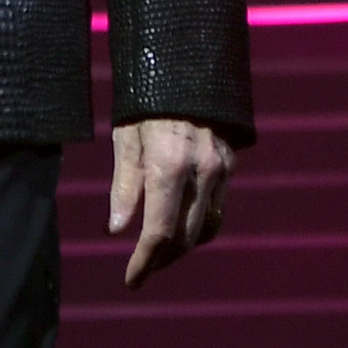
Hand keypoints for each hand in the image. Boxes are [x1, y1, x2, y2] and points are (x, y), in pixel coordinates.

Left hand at [105, 117, 233, 288]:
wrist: (186, 68)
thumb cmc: (145, 102)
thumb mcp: (125, 138)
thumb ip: (124, 186)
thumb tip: (117, 231)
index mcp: (169, 164)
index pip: (159, 231)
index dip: (144, 261)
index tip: (131, 279)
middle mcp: (201, 171)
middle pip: (184, 238)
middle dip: (161, 260)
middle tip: (141, 270)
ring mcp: (221, 169)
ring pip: (206, 229)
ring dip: (181, 249)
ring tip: (157, 254)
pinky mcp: (230, 165)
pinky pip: (217, 210)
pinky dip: (198, 228)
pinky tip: (179, 229)